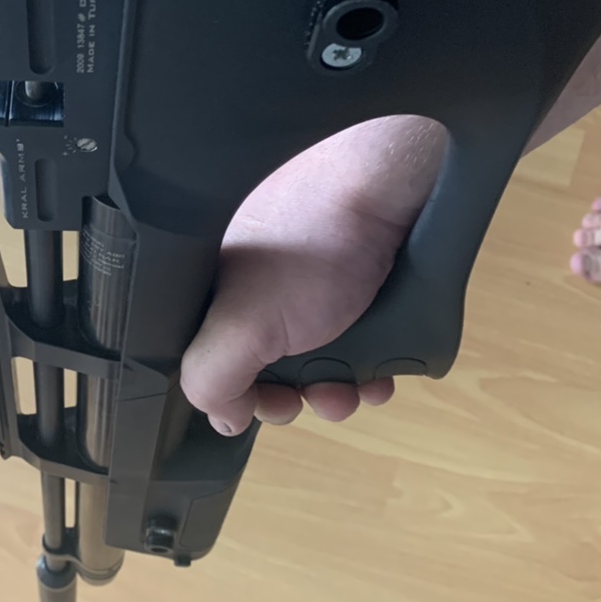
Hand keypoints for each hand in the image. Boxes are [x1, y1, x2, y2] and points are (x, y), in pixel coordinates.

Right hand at [180, 116, 446, 433]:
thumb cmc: (308, 245)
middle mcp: (261, 288)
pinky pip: (364, 342)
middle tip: (320, 398)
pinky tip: (384, 372)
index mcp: (219, 291)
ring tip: (360, 388)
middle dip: (298, 396)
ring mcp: (315, 285)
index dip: (240, 393)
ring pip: (322, 360)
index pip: (214, 359)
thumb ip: (212, 377)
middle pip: (270, 367)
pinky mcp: (365, 284)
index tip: (268, 404)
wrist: (388, 185)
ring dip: (341, 389)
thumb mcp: (240, 323)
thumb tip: (221, 416)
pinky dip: (373, 366)